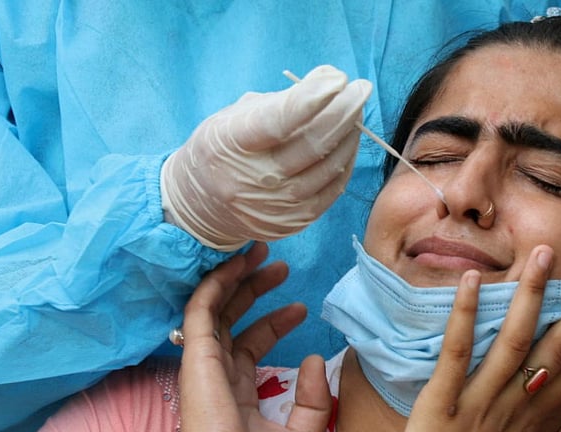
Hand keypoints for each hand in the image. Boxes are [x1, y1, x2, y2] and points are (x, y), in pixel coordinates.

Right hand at [127, 243, 331, 431]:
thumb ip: (313, 401)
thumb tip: (314, 359)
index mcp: (237, 394)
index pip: (252, 346)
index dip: (276, 323)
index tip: (301, 307)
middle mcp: (217, 373)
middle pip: (233, 319)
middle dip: (255, 290)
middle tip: (279, 267)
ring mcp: (204, 361)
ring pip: (216, 306)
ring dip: (236, 276)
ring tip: (260, 251)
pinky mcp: (195, 352)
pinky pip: (202, 308)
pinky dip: (217, 282)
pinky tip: (236, 262)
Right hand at [161, 65, 372, 250]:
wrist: (200, 205)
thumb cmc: (223, 149)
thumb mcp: (236, 116)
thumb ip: (282, 100)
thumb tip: (329, 79)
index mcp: (231, 143)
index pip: (276, 121)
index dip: (311, 99)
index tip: (338, 79)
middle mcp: (252, 179)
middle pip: (310, 145)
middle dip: (343, 112)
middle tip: (360, 89)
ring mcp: (273, 206)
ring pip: (327, 168)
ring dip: (349, 136)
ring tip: (355, 113)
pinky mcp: (291, 223)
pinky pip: (331, 191)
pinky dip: (344, 163)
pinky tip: (347, 143)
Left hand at [390, 246, 560, 431]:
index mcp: (535, 428)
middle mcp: (515, 411)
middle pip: (556, 351)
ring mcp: (479, 406)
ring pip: (512, 342)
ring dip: (530, 295)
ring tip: (543, 255)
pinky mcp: (440, 405)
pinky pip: (455, 355)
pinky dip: (462, 317)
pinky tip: (470, 281)